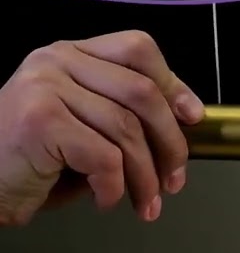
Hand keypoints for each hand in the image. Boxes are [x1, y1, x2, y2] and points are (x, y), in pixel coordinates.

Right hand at [0, 30, 203, 225]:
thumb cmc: (35, 160)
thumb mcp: (86, 124)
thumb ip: (125, 112)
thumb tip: (185, 122)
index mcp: (71, 54)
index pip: (137, 49)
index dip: (174, 84)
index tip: (192, 118)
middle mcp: (56, 61)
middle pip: (142, 93)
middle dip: (170, 144)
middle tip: (175, 181)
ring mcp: (44, 87)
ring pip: (127, 130)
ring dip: (146, 177)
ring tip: (146, 203)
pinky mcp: (39, 121)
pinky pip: (104, 157)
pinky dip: (114, 187)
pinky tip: (105, 200)